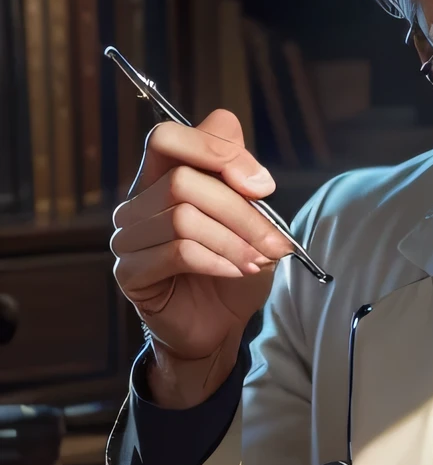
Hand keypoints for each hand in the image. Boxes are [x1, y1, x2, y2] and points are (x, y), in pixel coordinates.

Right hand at [110, 110, 294, 406]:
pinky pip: (177, 253)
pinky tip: (237, 272)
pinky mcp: (130, 273)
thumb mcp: (250, 221)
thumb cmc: (232, 270)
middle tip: (275, 241)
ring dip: (234, 241)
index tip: (263, 185)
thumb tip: (253, 173)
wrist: (219, 327)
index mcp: (160, 179)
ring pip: (183, 218)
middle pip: (183, 182)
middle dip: (240, 211)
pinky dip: (218, 261)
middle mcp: (135, 203)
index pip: (166, 137)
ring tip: (259, 262)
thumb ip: (243, 184)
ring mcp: (126, 238)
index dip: (214, 149)